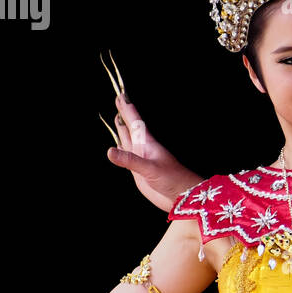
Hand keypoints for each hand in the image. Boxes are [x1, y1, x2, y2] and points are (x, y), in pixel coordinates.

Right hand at [105, 93, 203, 212]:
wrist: (181, 196)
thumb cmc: (172, 179)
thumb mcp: (150, 169)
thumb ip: (130, 161)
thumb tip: (110, 151)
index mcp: (147, 144)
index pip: (135, 122)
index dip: (128, 109)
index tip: (122, 95)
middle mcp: (143, 149)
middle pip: (131, 127)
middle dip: (124, 114)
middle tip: (119, 98)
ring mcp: (141, 159)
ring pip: (128, 140)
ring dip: (122, 129)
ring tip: (117, 117)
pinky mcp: (138, 171)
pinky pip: (126, 156)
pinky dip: (121, 148)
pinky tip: (117, 146)